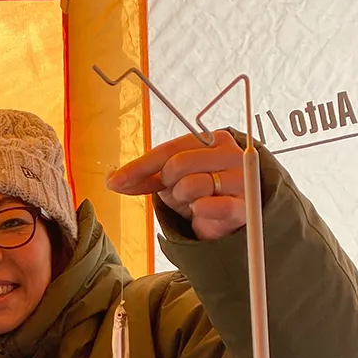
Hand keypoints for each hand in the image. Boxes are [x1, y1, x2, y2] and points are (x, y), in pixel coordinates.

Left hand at [106, 129, 246, 240]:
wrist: (230, 217)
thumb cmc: (200, 192)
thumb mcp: (171, 180)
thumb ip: (146, 177)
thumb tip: (113, 180)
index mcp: (212, 139)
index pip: (168, 149)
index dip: (139, 167)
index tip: (115, 181)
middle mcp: (230, 153)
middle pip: (178, 164)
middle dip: (167, 183)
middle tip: (175, 192)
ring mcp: (240, 177)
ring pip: (192, 185)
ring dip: (183, 198)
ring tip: (193, 201)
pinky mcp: (245, 204)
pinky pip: (209, 206)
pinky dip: (199, 210)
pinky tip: (202, 210)